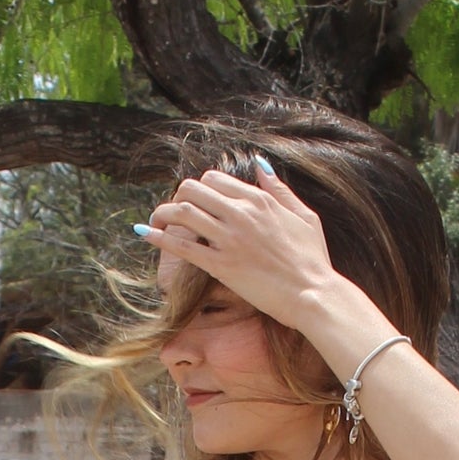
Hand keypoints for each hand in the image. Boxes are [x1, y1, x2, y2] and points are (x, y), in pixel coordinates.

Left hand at [140, 164, 341, 330]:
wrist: (313, 294)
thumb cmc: (312, 259)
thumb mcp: (303, 215)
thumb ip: (279, 189)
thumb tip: (260, 165)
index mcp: (258, 199)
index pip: (214, 179)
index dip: (199, 189)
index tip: (193, 203)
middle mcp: (241, 213)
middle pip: (193, 188)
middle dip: (177, 197)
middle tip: (171, 213)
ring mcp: (229, 239)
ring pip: (183, 211)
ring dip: (161, 214)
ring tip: (153, 223)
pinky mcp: (221, 265)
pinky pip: (182, 245)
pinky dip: (159, 237)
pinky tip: (145, 234)